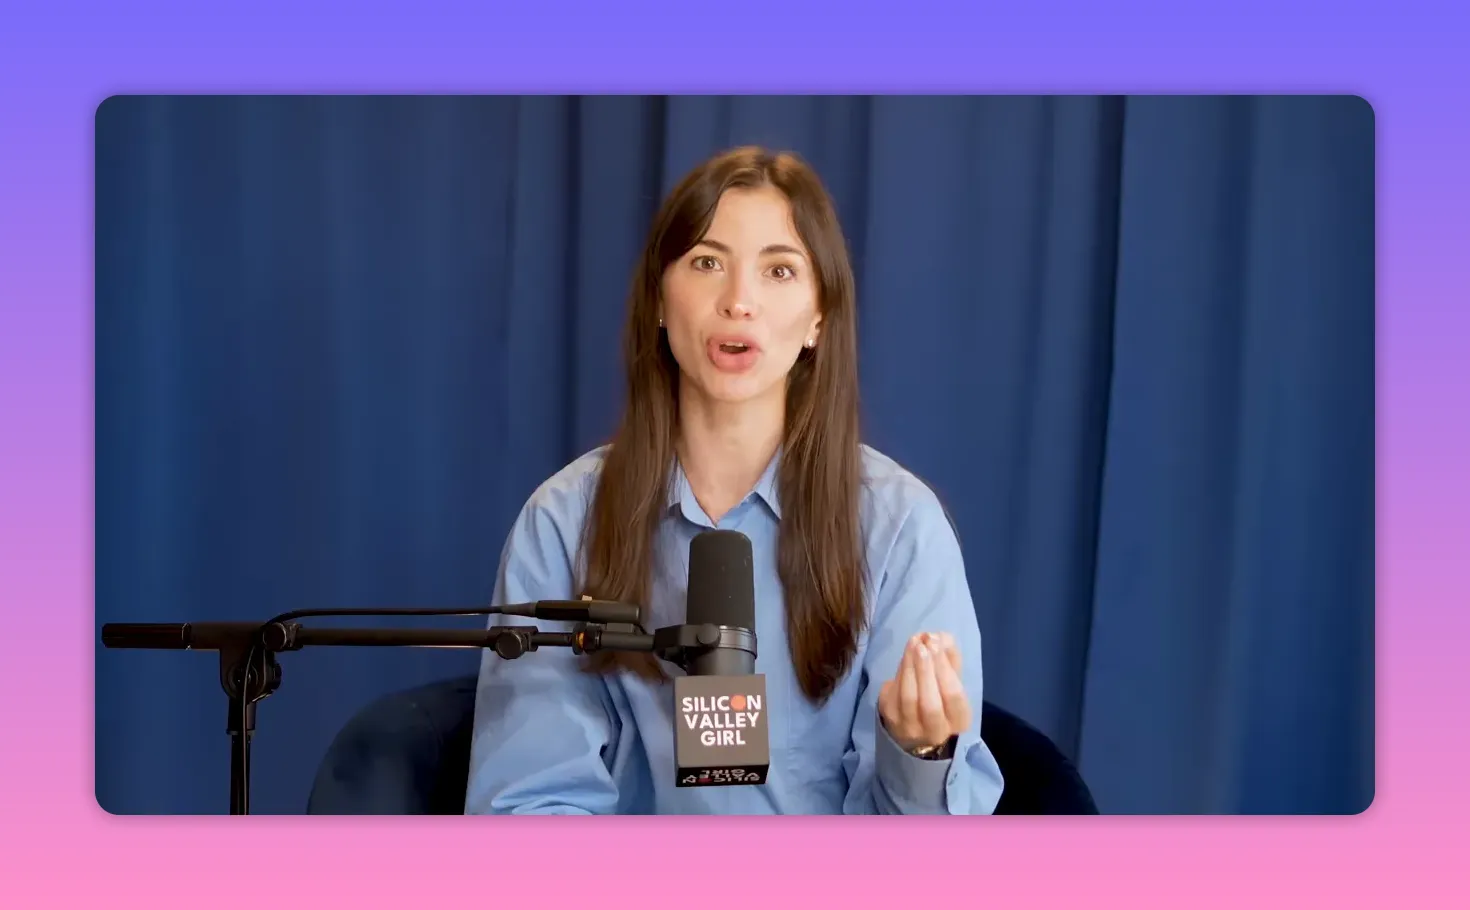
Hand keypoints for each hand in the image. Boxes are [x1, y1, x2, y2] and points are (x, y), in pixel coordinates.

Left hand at [878, 632, 971, 752]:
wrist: (915, 727)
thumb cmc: (940, 699)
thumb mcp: (952, 680)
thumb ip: (950, 658)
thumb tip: (941, 636)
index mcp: (958, 722)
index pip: (953, 696)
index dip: (944, 668)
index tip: (936, 643)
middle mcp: (935, 731)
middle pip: (929, 702)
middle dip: (925, 669)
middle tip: (922, 644)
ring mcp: (910, 728)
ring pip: (908, 698)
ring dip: (909, 667)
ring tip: (913, 644)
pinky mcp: (890, 721)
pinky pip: (892, 695)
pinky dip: (899, 673)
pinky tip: (905, 656)